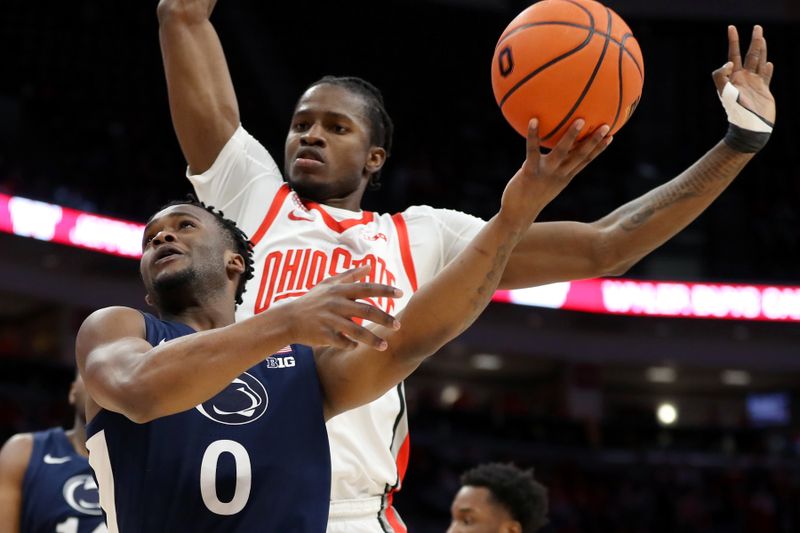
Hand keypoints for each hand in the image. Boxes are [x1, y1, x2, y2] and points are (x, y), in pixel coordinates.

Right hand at [282, 267, 401, 350]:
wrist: (289, 319)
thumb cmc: (311, 300)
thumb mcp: (328, 284)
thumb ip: (350, 276)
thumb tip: (369, 266)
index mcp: (339, 291)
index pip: (366, 288)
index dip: (384, 290)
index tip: (401, 293)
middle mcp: (336, 304)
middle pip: (367, 310)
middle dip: (385, 318)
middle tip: (398, 326)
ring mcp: (330, 319)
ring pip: (357, 330)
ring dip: (372, 339)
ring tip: (385, 346)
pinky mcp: (324, 334)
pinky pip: (342, 342)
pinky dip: (351, 345)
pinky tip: (356, 347)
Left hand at [499, 118, 611, 226]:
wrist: (518, 214)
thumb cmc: (530, 195)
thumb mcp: (546, 181)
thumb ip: (552, 167)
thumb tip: (554, 149)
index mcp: (565, 176)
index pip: (586, 160)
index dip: (599, 149)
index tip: (611, 136)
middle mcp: (559, 175)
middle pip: (580, 156)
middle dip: (594, 141)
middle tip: (606, 125)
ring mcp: (546, 173)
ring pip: (562, 153)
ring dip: (572, 137)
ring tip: (580, 120)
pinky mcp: (530, 172)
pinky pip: (532, 150)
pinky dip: (533, 135)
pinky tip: (533, 120)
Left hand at [712, 25, 775, 123]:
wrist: (749, 126)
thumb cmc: (735, 110)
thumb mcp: (724, 92)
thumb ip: (721, 75)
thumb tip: (729, 62)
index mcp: (733, 77)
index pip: (733, 54)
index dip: (733, 41)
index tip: (731, 28)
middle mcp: (743, 78)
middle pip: (749, 55)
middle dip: (753, 41)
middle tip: (757, 27)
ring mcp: (754, 84)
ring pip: (759, 62)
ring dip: (761, 50)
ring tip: (762, 38)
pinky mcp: (764, 91)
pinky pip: (766, 76)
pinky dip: (768, 69)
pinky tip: (769, 63)